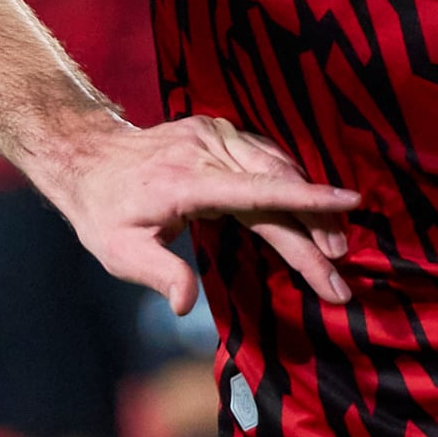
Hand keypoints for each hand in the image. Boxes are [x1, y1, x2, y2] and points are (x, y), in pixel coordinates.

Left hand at [46, 114, 361, 308]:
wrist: (86, 155)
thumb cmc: (104, 211)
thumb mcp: (119, 251)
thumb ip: (159, 274)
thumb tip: (185, 306)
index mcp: (188, 181)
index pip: (259, 191)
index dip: (307, 200)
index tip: (350, 204)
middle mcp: (207, 150)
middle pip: (279, 188)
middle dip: (316, 231)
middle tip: (338, 278)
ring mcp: (215, 135)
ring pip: (279, 168)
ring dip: (310, 205)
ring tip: (333, 247)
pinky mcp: (219, 130)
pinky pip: (266, 154)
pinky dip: (292, 181)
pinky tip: (308, 207)